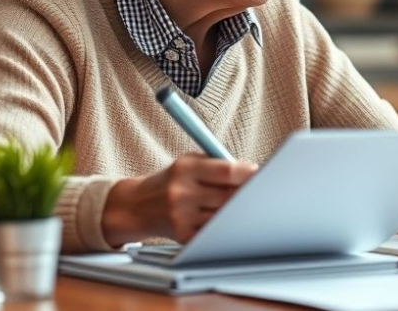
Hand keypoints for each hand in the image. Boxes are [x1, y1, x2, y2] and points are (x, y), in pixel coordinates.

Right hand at [103, 154, 257, 245]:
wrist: (137, 206)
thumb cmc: (172, 180)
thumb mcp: (189, 162)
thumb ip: (219, 165)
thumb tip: (253, 173)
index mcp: (185, 169)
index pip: (226, 171)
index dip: (247, 174)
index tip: (260, 174)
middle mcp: (181, 193)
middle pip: (228, 196)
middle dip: (247, 194)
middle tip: (261, 191)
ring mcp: (181, 217)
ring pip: (224, 216)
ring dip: (238, 212)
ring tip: (246, 205)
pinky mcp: (182, 236)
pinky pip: (214, 231)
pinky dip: (224, 226)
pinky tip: (228, 220)